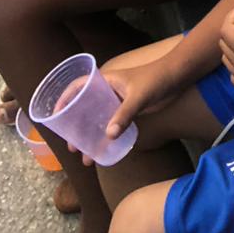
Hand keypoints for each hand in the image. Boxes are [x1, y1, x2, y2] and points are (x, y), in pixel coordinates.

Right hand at [64, 58, 181, 163]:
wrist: (178, 76)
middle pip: (85, 108)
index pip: (78, 86)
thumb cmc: (157, 79)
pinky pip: (111, 124)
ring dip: (90, 136)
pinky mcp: (129, 109)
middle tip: (72, 148)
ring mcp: (118, 100)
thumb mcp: (139, 96)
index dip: (64, 100)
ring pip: (98, 119)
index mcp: (106, 79)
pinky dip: (105, 137)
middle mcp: (109, 90)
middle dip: (76, 128)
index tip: (55, 118)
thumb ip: (125, 114)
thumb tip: (108, 136)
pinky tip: (103, 151)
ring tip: (85, 156)